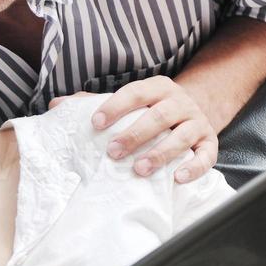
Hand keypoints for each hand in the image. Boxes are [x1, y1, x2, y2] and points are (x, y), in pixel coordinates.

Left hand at [52, 77, 217, 182]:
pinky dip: (195, 166)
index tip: (96, 123)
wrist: (194, 110)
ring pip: (182, 136)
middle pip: (160, 116)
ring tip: (139, 169)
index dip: (116, 106)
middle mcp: (180, 102)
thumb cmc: (150, 110)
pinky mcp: (210, 142)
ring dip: (161, 153)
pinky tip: (177, 177)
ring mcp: (197, 121)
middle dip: (135, 134)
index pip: (136, 92)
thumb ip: (92, 102)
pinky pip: (207, 155)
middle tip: (113, 152)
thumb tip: (55, 106)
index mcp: (157, 88)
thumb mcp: (127, 101)